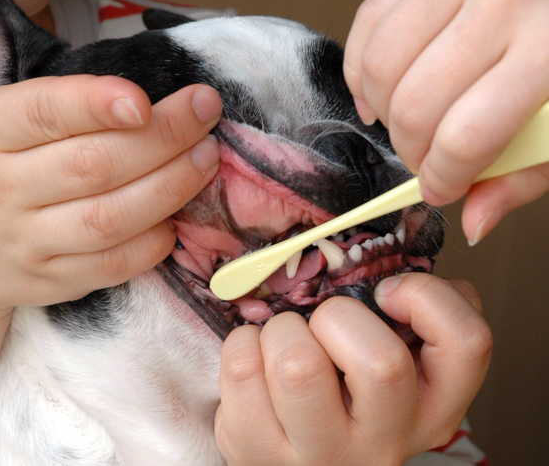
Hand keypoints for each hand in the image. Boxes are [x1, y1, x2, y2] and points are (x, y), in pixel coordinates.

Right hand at [0, 0, 221, 321]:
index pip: (44, 113)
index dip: (98, 103)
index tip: (147, 98)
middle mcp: (1, 190)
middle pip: (95, 164)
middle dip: (163, 138)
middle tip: (205, 115)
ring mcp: (27, 241)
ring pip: (110, 217)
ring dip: (169, 188)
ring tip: (207, 159)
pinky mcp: (52, 280)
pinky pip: (111, 266)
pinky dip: (151, 243)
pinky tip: (176, 218)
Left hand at [215, 274, 491, 465]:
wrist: (298, 459)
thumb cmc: (348, 395)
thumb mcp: (400, 359)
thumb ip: (413, 314)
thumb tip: (398, 265)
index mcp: (431, 407)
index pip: (467, 343)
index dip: (425, 297)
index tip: (386, 291)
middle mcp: (384, 440)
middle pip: (380, 362)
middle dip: (337, 315)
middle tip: (321, 322)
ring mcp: (319, 452)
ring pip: (298, 366)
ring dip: (282, 331)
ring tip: (284, 340)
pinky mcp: (258, 451)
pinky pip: (242, 368)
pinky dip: (244, 343)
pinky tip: (256, 357)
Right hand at [344, 0, 548, 243]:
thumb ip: (524, 174)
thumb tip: (474, 220)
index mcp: (548, 50)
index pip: (466, 137)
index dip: (442, 178)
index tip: (440, 188)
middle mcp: (499, 3)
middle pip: (413, 107)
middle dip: (411, 151)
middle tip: (426, 159)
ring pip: (379, 66)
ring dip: (382, 111)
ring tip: (405, 121)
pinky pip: (367, 23)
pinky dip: (362, 68)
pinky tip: (382, 89)